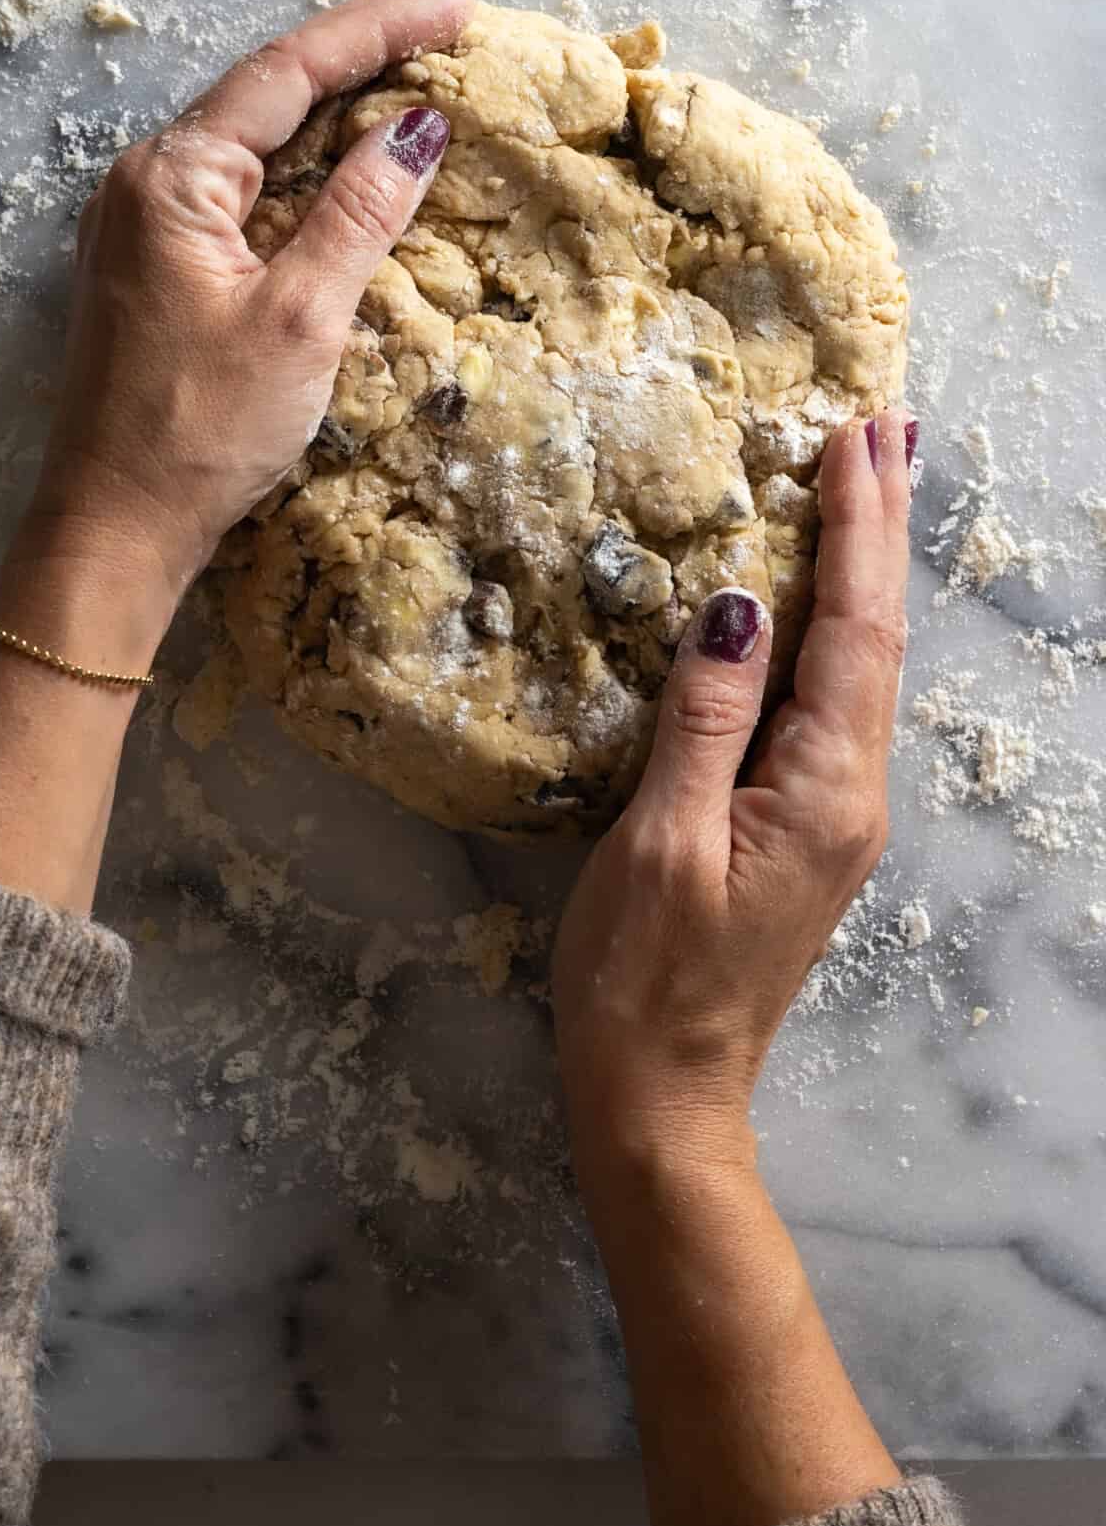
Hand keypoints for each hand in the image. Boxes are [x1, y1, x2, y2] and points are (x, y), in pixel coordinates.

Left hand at [19, 0, 472, 648]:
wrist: (117, 526)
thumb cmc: (202, 430)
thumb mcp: (299, 320)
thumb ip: (359, 215)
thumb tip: (418, 129)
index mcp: (175, 177)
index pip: (289, 72)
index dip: (378, 28)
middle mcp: (149, 182)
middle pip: (268, 88)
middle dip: (361, 43)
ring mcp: (149, 224)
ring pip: (257, 137)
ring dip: (335, 97)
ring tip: (411, 53)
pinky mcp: (161, 267)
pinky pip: (245, 188)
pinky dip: (305, 161)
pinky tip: (345, 151)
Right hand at [552, 414, 913, 1525]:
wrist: (662, 1093)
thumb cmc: (644, 978)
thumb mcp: (661, 842)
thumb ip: (706, 719)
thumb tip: (742, 603)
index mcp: (824, 791)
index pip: (853, 632)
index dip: (857, 531)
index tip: (859, 437)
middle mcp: (850, 796)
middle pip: (875, 640)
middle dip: (878, 531)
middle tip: (882, 431)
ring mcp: (833, 816)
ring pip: (858, 670)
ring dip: (859, 575)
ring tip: (859, 490)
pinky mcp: (803, 832)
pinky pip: (828, 707)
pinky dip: (828, 634)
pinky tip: (809, 607)